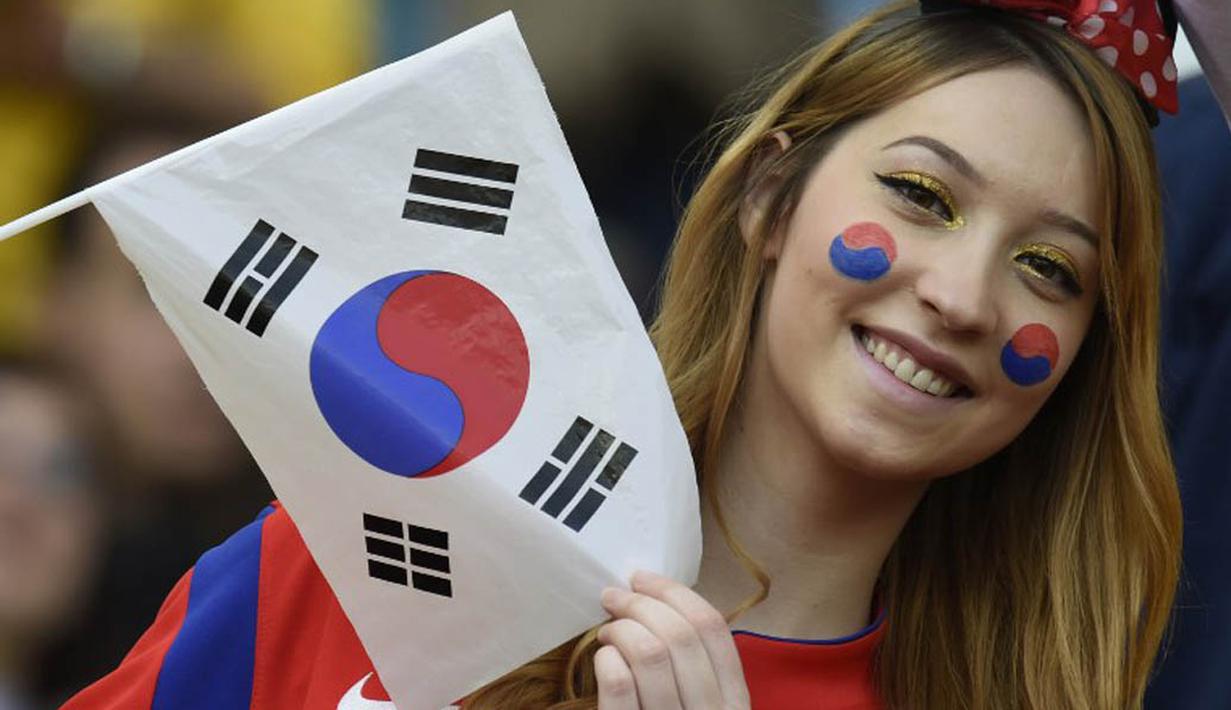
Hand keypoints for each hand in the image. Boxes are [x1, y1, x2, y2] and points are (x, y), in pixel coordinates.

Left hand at [595, 570, 750, 708]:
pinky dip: (606, 659)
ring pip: (649, 653)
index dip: (673, 592)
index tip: (641, 578)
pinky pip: (619, 682)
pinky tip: (604, 659)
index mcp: (735, 700)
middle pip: (680, 634)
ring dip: (621, 629)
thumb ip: (694, 664)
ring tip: (607, 633)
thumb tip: (654, 602)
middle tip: (613, 597)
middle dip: (640, 603)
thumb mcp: (702, 701)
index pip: (712, 627)